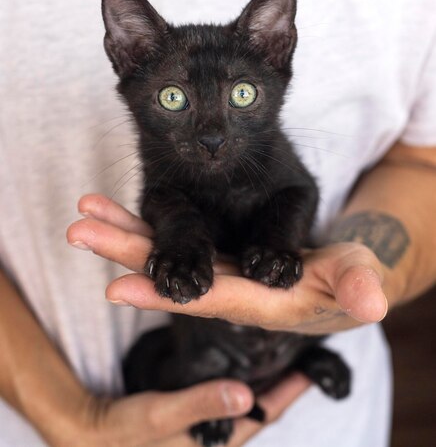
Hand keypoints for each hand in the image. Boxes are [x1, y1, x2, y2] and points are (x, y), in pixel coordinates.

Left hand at [67, 194, 387, 334]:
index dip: (163, 295)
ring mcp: (220, 270)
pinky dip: (149, 225)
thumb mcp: (357, 282)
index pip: (204, 298)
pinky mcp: (220, 256)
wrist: (339, 283)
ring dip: (127, 232)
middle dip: (125, 251)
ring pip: (168, 251)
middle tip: (78, 230)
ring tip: (87, 211)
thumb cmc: (348, 282)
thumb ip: (356, 288)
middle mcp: (228, 289)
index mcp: (257, 301)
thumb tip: (369, 302)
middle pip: (171, 273)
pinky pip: (179, 239)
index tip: (116, 287)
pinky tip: (121, 213)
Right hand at [73, 375, 309, 446]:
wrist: (92, 434)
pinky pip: (225, 399)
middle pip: (260, 410)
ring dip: (263, 383)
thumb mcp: (160, 416)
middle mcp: (217, 439)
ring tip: (281, 357)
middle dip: (282, 386)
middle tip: (302, 356)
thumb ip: (201, 404)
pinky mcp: (193, 418)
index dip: (288, 392)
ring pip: (244, 404)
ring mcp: (205, 430)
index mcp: (217, 444)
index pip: (263, 416)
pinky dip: (238, 382)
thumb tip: (247, 395)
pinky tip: (240, 364)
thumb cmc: (126, 430)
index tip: (311, 368)